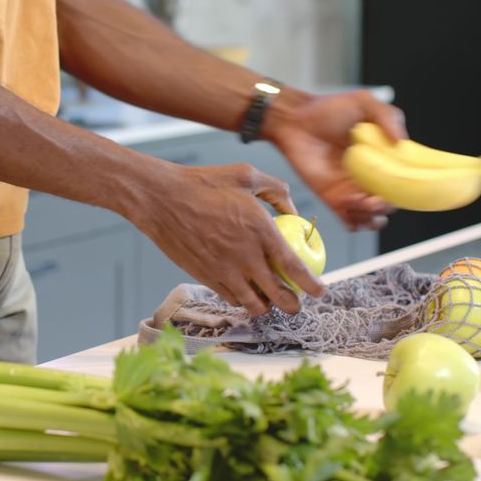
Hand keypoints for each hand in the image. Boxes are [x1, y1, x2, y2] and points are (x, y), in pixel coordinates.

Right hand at [126, 163, 325, 315]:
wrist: (161, 199)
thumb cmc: (203, 183)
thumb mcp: (246, 174)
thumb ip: (277, 191)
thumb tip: (294, 210)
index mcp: (261, 230)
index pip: (294, 267)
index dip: (311, 284)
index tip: (320, 291)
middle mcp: (245, 256)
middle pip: (278, 295)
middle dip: (293, 305)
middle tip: (297, 304)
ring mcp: (224, 270)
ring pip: (254, 303)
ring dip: (266, 306)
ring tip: (270, 301)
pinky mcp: (206, 277)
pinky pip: (230, 298)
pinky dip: (242, 300)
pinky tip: (244, 292)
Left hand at [264, 90, 407, 229]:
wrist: (294, 120)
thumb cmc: (327, 109)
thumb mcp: (364, 102)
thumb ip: (388, 116)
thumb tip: (402, 142)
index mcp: (382, 158)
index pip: (401, 181)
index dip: (405, 189)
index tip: (400, 186)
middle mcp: (369, 177)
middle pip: (388, 205)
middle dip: (387, 207)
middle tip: (378, 197)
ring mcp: (350, 190)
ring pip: (370, 218)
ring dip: (371, 217)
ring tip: (363, 201)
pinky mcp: (332, 199)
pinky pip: (348, 220)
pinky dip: (353, 220)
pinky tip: (348, 202)